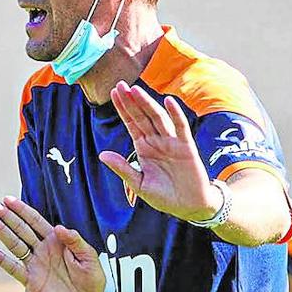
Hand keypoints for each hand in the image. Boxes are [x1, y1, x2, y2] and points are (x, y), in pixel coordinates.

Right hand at [0, 196, 104, 291]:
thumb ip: (76, 241)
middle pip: (20, 229)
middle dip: (6, 216)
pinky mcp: (31, 281)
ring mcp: (35, 265)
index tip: (8, 200)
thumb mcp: (90, 258)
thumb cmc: (91, 281)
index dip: (22, 210)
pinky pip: (14, 269)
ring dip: (1, 231)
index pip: (35, 221)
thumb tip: (59, 227)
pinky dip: (2, 260)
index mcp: (56, 241)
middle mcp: (42, 250)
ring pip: (15, 244)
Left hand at [98, 81, 218, 220]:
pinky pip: (180, 127)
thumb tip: (102, 155)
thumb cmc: (164, 196)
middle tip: (120, 85)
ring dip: (147, 104)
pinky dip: (176, 114)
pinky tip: (169, 101)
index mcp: (144, 147)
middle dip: (131, 101)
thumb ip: (123, 168)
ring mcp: (171, 142)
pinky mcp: (186, 146)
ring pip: (158, 118)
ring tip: (136, 90)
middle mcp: (156, 141)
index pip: (131, 123)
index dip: (123, 108)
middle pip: (142, 116)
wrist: (189, 207)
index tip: (113, 92)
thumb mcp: (139, 184)